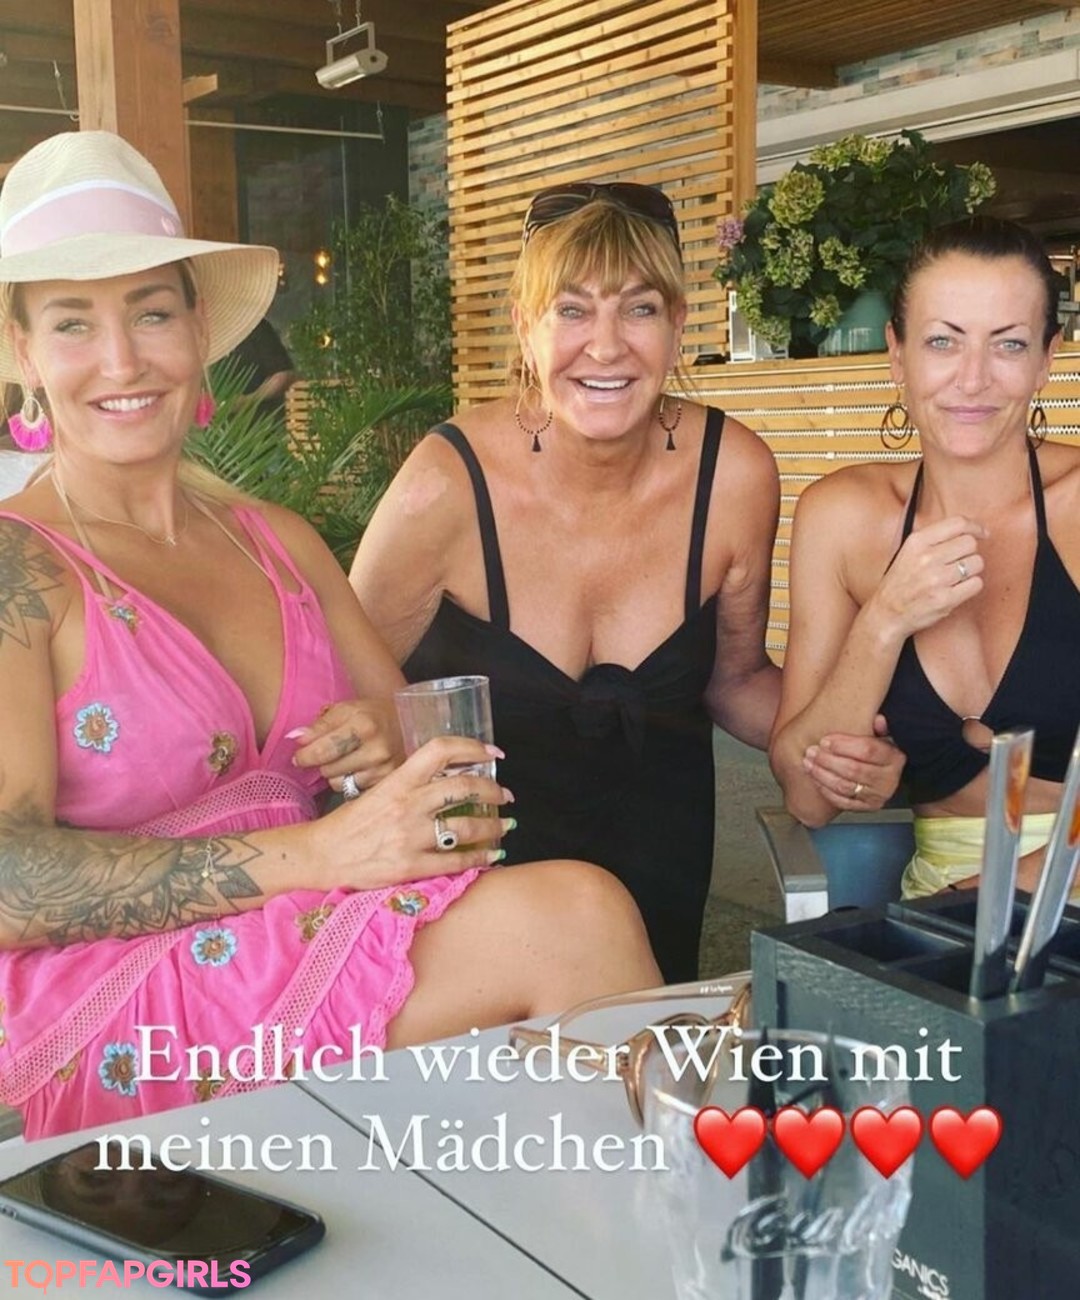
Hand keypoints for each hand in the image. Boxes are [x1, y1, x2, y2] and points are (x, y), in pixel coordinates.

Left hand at [288, 699, 404, 792]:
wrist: (404, 723)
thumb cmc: (370, 715)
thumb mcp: (345, 710)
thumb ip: (319, 725)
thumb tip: (296, 738)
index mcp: (364, 725)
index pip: (323, 749)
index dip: (305, 755)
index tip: (299, 756)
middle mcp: (377, 750)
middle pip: (328, 770)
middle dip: (323, 762)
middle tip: (330, 753)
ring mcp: (384, 770)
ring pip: (338, 784)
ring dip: (336, 774)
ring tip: (347, 759)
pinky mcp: (387, 783)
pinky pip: (352, 790)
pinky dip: (350, 781)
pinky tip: (359, 768)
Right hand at [311, 735, 512, 887]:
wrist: (320, 855)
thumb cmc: (348, 824)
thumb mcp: (376, 792)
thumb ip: (408, 786)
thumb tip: (443, 781)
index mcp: (397, 782)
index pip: (439, 751)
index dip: (471, 747)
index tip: (492, 752)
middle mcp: (407, 805)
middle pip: (463, 787)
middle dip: (492, 789)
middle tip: (504, 794)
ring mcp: (410, 837)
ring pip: (466, 826)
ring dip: (493, 824)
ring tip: (505, 824)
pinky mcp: (410, 867)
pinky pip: (455, 861)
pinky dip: (480, 857)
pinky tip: (492, 854)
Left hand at [803, 715, 905, 811]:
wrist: (880, 771)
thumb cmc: (874, 748)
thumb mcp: (879, 734)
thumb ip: (877, 726)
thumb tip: (879, 720)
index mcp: (894, 758)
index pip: (867, 750)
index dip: (843, 745)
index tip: (825, 740)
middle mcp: (889, 779)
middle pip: (854, 770)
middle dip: (828, 760)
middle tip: (811, 751)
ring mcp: (877, 796)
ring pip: (845, 786)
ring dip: (822, 774)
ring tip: (808, 763)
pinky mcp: (866, 807)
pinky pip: (842, 801)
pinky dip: (826, 790)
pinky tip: (815, 778)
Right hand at [870, 515, 987, 640]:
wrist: (887, 613)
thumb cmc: (900, 583)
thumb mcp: (908, 552)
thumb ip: (934, 539)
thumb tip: (969, 530)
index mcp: (917, 542)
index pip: (957, 523)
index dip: (975, 527)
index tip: (982, 533)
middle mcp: (927, 558)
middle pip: (970, 543)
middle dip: (970, 552)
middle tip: (960, 561)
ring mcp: (937, 579)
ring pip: (977, 563)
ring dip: (971, 570)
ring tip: (956, 577)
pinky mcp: (946, 599)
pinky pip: (976, 584)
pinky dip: (971, 586)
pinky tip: (957, 589)